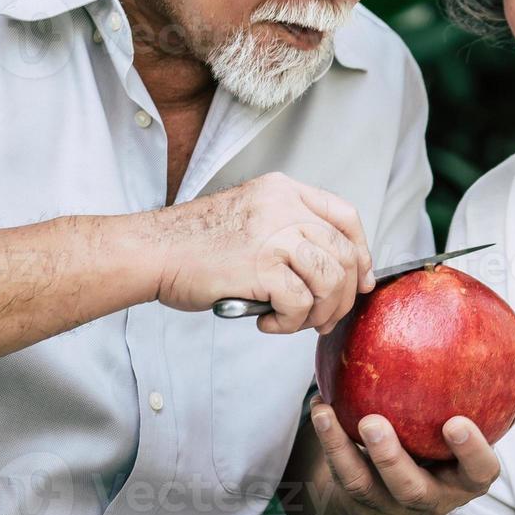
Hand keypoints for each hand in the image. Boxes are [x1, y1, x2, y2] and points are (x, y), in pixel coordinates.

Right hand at [152, 172, 373, 333]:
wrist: (153, 251)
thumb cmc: (195, 244)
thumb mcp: (252, 218)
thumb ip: (289, 232)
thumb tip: (334, 271)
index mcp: (284, 191)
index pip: (346, 216)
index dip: (362, 252)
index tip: (361, 280)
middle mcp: (285, 206)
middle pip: (345, 253)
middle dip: (344, 295)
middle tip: (326, 319)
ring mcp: (275, 234)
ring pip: (330, 280)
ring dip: (319, 313)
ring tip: (295, 322)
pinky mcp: (262, 266)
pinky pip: (301, 303)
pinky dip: (290, 323)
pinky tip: (266, 323)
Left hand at [307, 397, 500, 514]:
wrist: (407, 491)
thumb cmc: (446, 440)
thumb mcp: (468, 420)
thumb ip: (485, 382)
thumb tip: (514, 325)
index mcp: (466, 478)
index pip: (479, 471)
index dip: (471, 452)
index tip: (457, 422)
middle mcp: (432, 498)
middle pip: (412, 488)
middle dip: (392, 459)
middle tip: (375, 422)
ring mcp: (393, 505)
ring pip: (366, 486)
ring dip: (344, 449)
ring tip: (327, 413)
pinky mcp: (361, 502)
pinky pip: (339, 474)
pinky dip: (327, 440)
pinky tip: (319, 406)